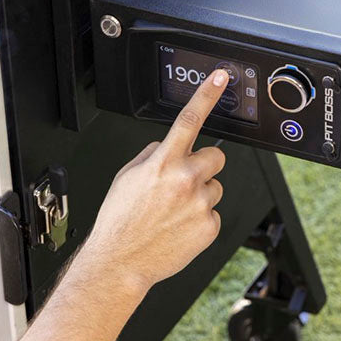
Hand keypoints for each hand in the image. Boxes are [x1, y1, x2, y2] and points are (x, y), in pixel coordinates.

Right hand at [82, 68, 228, 294]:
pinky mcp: (209, 226)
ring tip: (175, 211)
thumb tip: (166, 146)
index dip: (206, 95)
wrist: (120, 262)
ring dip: (200, 195)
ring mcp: (199, 204)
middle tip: (184, 183)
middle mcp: (185, 180)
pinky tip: (180, 227)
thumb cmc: (120, 221)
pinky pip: (213, 213)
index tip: (220, 78)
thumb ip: (151, 155)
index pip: (189, 119)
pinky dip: (200, 219)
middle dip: (204, 165)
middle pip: (216, 157)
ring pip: (215, 187)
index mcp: (163, 162)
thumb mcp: (127, 177)